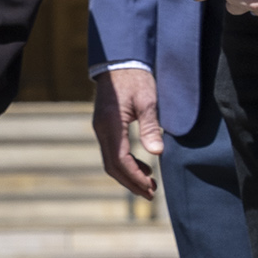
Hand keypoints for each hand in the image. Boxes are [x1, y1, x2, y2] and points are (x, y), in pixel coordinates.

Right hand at [90, 67, 159, 199]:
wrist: (119, 63)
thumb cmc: (136, 80)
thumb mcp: (148, 101)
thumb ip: (151, 127)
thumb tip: (157, 153)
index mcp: (111, 124)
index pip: (120, 159)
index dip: (135, 176)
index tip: (150, 188)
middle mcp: (102, 129)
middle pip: (112, 165)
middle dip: (131, 182)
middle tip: (150, 194)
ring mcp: (101, 128)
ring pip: (110, 160)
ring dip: (128, 175)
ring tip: (149, 184)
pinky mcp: (105, 127)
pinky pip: (112, 151)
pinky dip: (126, 163)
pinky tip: (143, 166)